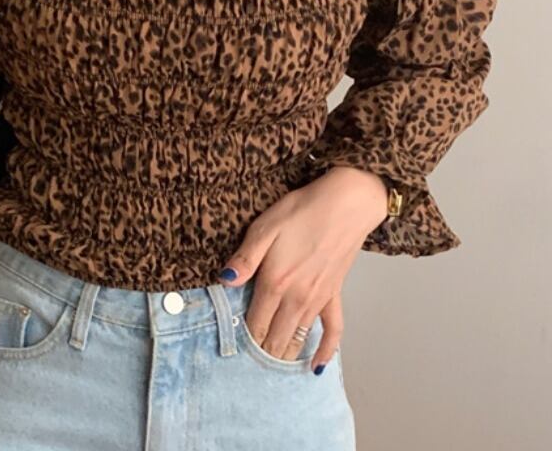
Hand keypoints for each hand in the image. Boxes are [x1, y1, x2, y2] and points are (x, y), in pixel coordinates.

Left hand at [217, 166, 388, 371]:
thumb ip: (245, 258)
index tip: (232, 346)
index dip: (242, 337)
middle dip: (260, 351)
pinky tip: (317, 366)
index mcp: (275, 282)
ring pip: (298, 338)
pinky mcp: (335, 295)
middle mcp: (296, 298)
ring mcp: (318, 299)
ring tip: (270, 365)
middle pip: (275, 338)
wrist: (344, 204)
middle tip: (247, 359)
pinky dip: (325, 351)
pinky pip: (333, 331)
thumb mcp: (264, 227)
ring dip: (284, 354)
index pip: (254, 323)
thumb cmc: (302, 211)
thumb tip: (225, 280)